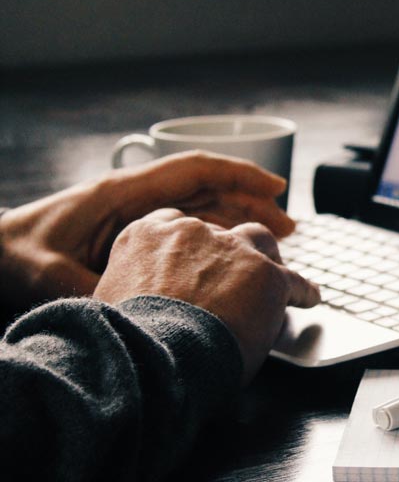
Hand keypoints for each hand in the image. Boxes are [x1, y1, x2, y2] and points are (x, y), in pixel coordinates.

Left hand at [0, 151, 294, 310]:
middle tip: (288, 227)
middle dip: (251, 203)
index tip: (276, 187)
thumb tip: (143, 311)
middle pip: (207, 190)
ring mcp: (135, 216)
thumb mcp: (51, 276)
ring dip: (239, 219)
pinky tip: (232, 254)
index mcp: (122, 194)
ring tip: (273, 238)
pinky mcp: (131, 234)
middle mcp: (136, 199)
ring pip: (200, 208)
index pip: (194, 170)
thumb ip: (99, 291)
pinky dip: (215, 236)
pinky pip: (185, 228)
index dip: (240, 174)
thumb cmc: (13, 254)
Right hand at [94, 208, 319, 383]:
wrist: (155, 354)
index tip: (192, 260)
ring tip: (273, 276)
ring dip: (266, 260)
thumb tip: (139, 305)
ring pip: (260, 242)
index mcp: (146, 236)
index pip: (173, 227)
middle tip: (234, 273)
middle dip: (228, 252)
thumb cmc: (127, 341)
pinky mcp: (268, 276)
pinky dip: (302, 291)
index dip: (187, 247)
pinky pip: (294, 281)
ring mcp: (233, 250)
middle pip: (220, 233)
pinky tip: (308, 298)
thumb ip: (129, 289)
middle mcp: (192, 233)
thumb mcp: (112, 302)